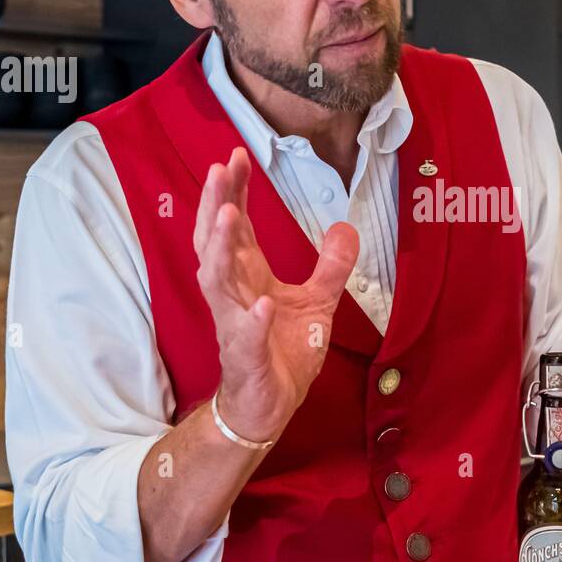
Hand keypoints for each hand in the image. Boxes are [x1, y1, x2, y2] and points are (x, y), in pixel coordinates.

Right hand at [193, 147, 358, 438]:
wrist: (268, 405)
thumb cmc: (283, 351)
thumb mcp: (318, 302)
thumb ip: (331, 266)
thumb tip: (346, 226)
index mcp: (248, 276)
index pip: (235, 226)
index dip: (234, 192)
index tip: (236, 156)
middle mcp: (233, 293)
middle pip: (215, 242)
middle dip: (215, 205)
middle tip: (220, 169)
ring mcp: (234, 324)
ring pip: (217, 281)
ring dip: (221, 249)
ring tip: (228, 215)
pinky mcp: (246, 357)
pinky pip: (245, 336)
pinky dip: (252, 320)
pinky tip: (263, 304)